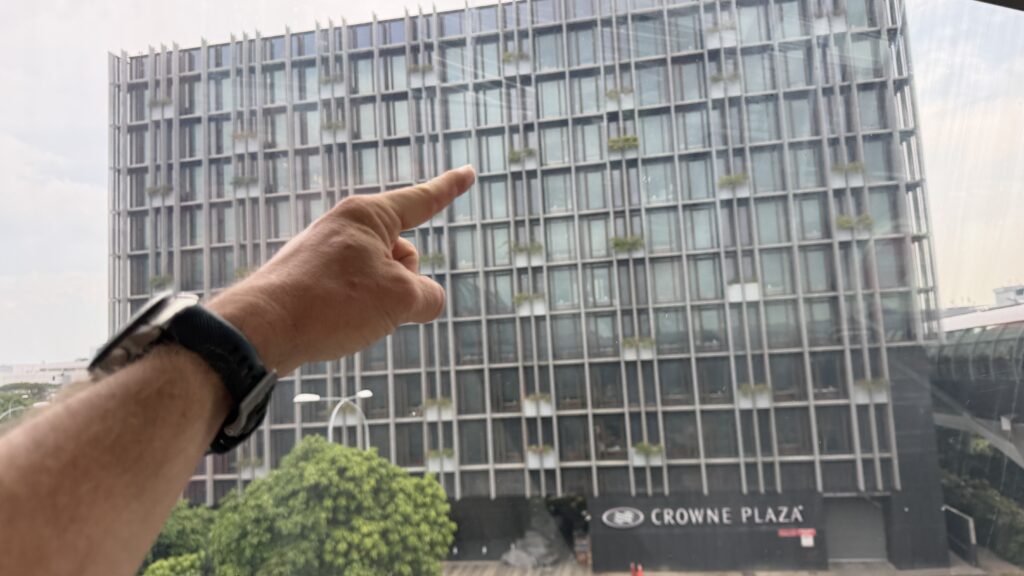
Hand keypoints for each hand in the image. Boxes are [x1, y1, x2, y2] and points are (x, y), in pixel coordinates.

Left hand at [209, 166, 475, 374]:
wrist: (261, 329)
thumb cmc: (332, 303)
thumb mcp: (400, 300)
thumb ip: (428, 296)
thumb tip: (422, 300)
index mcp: (368, 216)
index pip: (422, 200)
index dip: (450, 188)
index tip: (468, 172)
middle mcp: (345, 226)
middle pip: (404, 255)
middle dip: (405, 283)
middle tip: (373, 303)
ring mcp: (325, 252)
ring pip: (380, 280)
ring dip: (381, 303)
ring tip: (347, 318)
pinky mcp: (310, 279)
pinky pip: (353, 295)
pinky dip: (355, 312)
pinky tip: (333, 326)